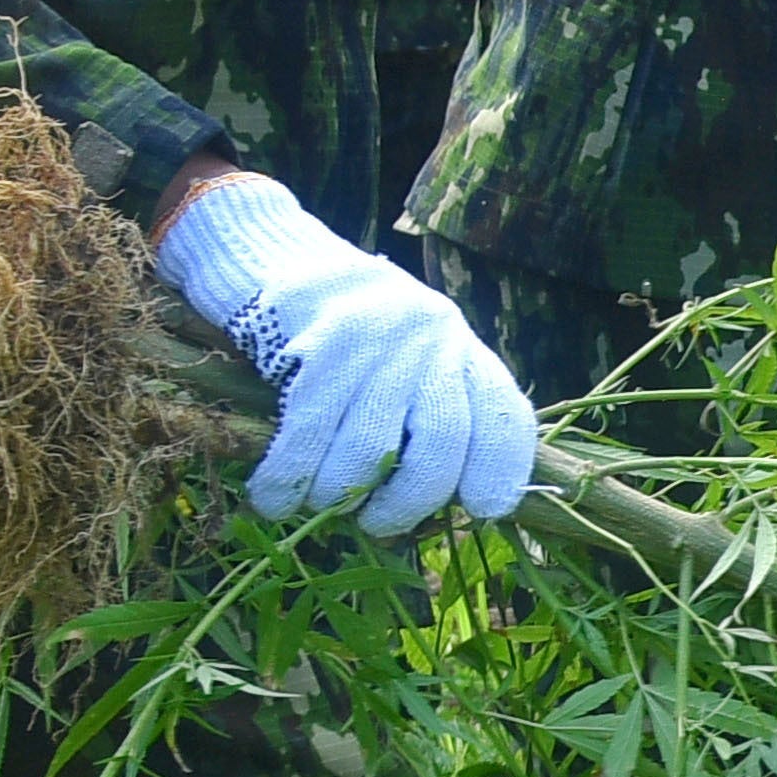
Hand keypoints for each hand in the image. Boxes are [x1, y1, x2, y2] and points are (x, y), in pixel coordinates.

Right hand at [151, 173, 542, 534]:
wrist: (273, 255)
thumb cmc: (346, 328)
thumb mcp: (412, 352)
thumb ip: (437, 408)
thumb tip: (450, 503)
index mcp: (460, 345)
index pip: (503, 416)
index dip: (500, 472)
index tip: (485, 508)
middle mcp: (431, 338)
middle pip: (441, 446)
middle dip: (407, 502)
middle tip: (377, 522)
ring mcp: (376, 343)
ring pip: (368, 454)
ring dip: (335, 496)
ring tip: (316, 501)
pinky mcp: (318, 349)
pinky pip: (307, 440)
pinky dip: (286, 481)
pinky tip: (274, 496)